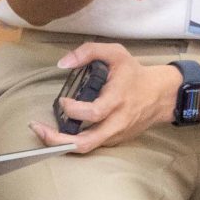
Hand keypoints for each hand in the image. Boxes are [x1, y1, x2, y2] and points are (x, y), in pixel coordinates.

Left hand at [30, 42, 178, 151]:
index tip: (62, 101)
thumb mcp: (115, 53)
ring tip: (43, 132)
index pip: (94, 113)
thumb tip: (62, 63)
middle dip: (58, 140)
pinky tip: (59, 133)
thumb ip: (88, 52)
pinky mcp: (115, 140)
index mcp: (118, 100)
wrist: (161, 95)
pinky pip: (92, 145)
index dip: (74, 110)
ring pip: (87, 148)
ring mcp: (116, 134)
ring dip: (61, 144)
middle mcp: (117, 122)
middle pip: (87, 142)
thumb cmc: (134, 73)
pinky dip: (72, 142)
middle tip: (38, 129)